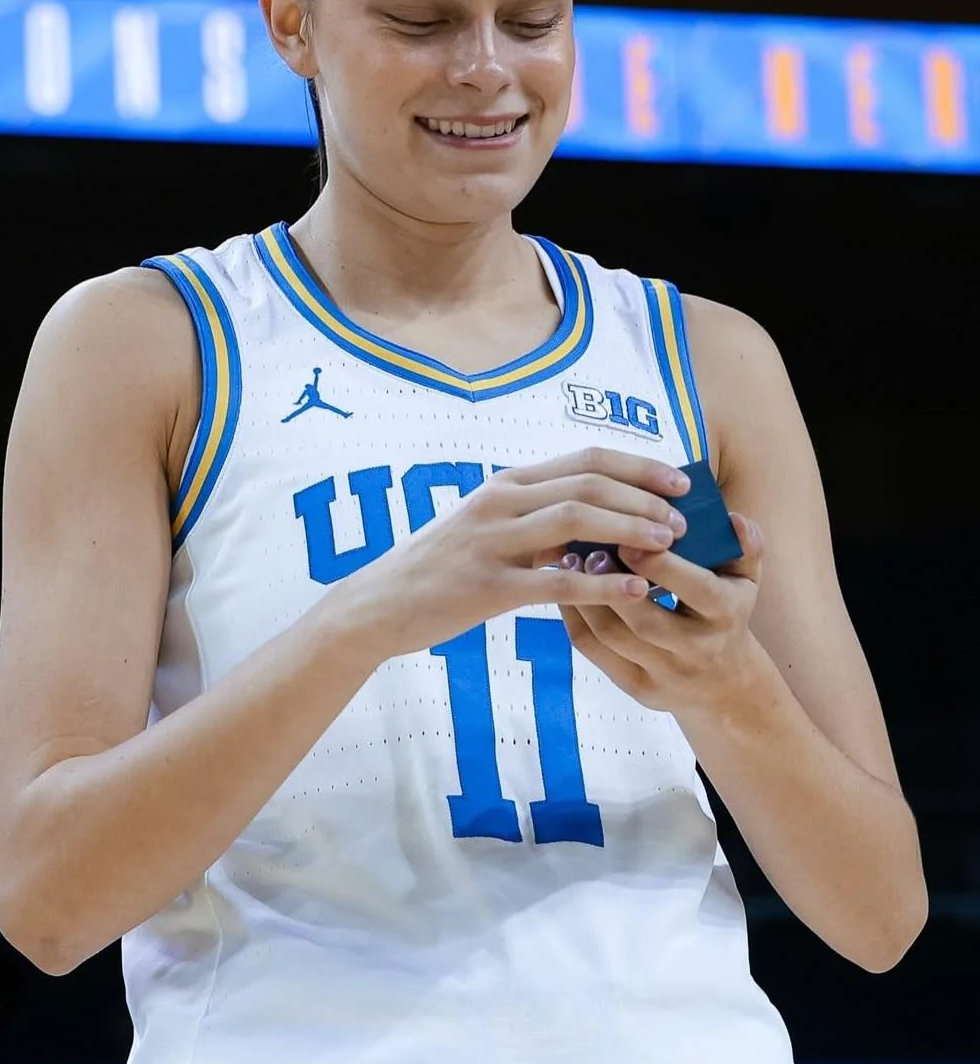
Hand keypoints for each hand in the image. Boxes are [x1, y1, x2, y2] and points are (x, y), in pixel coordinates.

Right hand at [318, 446, 691, 663]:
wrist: (378, 604)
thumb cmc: (441, 567)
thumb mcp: (488, 527)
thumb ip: (537, 519)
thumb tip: (600, 520)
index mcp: (507, 484)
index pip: (585, 460)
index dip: (638, 465)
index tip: (679, 481)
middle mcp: (501, 502)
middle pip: (587, 483)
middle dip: (643, 496)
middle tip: (683, 518)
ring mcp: (492, 541)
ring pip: (575, 520)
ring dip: (629, 528)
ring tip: (669, 545)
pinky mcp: (486, 586)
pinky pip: (554, 581)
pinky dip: (601, 584)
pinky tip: (635, 592)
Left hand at [556, 512, 766, 717]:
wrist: (725, 685)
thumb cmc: (728, 613)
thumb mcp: (745, 580)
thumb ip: (745, 546)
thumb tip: (733, 518)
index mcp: (726, 615)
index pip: (697, 590)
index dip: (662, 565)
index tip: (629, 537)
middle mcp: (697, 650)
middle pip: (647, 621)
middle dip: (612, 584)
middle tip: (588, 550)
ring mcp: (665, 674)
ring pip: (613, 637)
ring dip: (586, 598)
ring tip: (570, 563)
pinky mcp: (638, 688)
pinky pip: (596, 652)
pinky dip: (575, 618)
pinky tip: (566, 589)